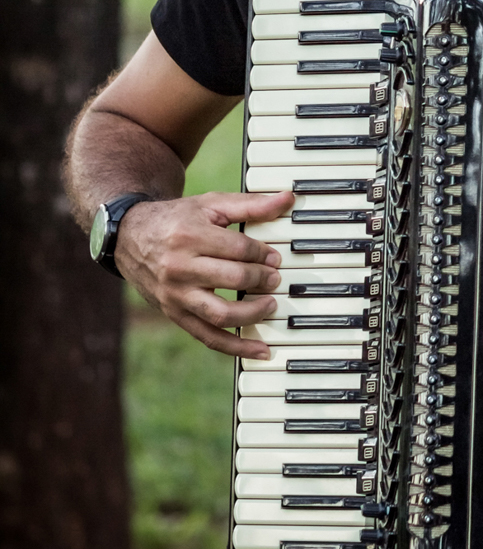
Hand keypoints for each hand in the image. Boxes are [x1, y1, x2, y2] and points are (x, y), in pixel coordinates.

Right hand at [116, 191, 294, 359]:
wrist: (130, 238)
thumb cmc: (177, 220)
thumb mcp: (210, 205)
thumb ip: (250, 204)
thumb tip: (287, 198)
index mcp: (190, 236)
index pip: (238, 250)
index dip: (263, 254)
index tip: (275, 257)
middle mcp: (180, 268)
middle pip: (232, 280)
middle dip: (261, 280)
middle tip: (275, 278)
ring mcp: (176, 296)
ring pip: (221, 314)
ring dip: (253, 314)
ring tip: (270, 305)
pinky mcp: (174, 315)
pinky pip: (208, 337)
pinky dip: (236, 347)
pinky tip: (260, 350)